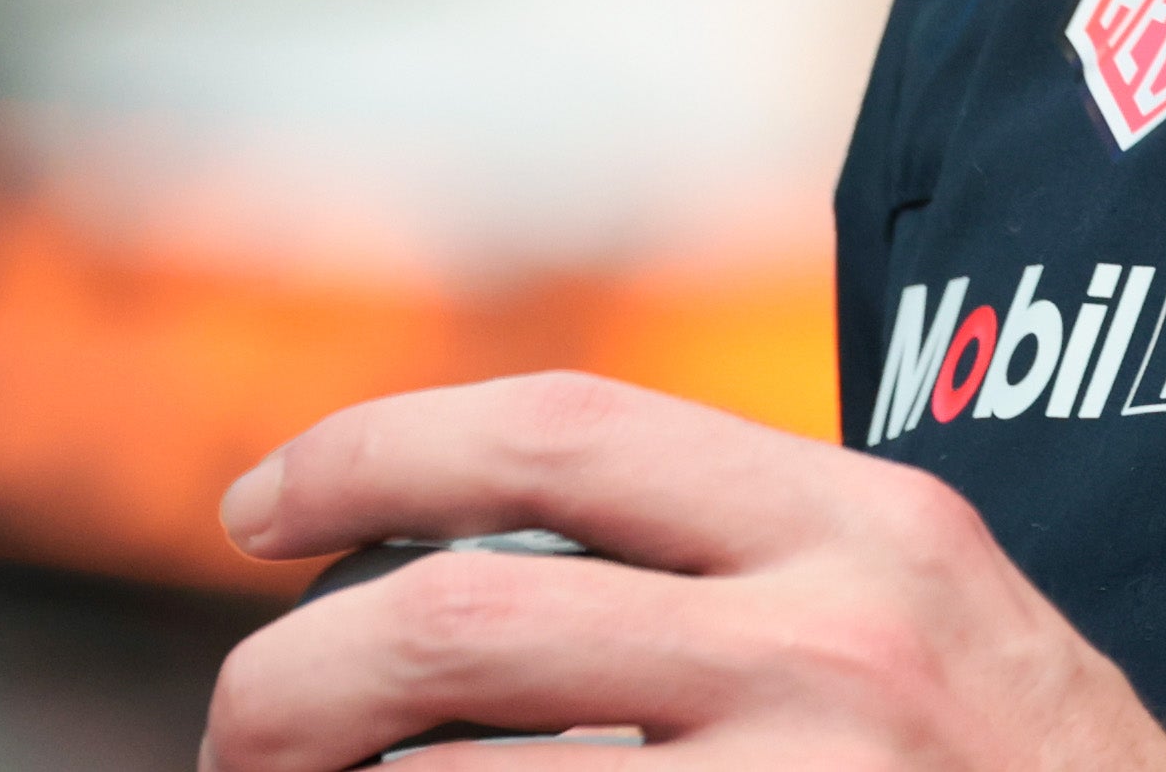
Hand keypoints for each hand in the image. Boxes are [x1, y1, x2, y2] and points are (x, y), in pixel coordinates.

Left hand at [200, 375, 1165, 771]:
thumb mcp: (928, 617)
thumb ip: (760, 567)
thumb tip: (489, 558)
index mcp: (867, 524)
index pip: (564, 432)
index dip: (374, 452)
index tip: (260, 508)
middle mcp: (833, 640)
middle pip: (456, 618)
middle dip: (284, 683)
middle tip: (237, 735)